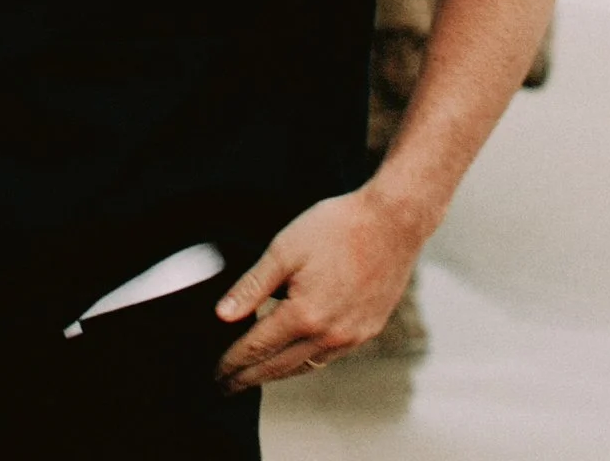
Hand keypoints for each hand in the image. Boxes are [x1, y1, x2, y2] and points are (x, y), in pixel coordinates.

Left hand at [212, 189, 422, 388]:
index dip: (233, 362)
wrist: (392, 222)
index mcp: (304, 315)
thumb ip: (252, 285)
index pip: (258, 347)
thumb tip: (223, 315)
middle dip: (249, 378)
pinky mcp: (368, 331)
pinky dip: (306, 362)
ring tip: (255, 376)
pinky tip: (295, 356)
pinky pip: (329, 357)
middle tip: (226, 386)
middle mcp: (329, 335)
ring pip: (305, 367)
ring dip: (277, 374)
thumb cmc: (337, 228)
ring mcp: (352, 337)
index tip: (216, 374)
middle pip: (279, 367)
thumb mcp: (285, 249)